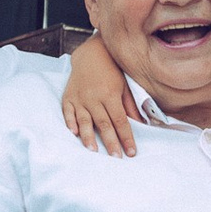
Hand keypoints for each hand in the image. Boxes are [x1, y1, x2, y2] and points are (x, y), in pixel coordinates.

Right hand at [59, 37, 140, 157]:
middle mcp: (94, 98)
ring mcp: (80, 98)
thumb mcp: (125, 86)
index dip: (126, 137)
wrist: (91, 54)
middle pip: (104, 124)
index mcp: (110, 96)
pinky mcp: (68, 97)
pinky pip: (68, 112)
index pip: (120, 121)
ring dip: (88, 137)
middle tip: (116, 157)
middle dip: (111, 142)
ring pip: (84, 120)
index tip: (131, 152)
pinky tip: (74, 133)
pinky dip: (70, 122)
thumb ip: (131, 106)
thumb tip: (142, 124)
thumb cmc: (112, 72)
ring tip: (93, 150)